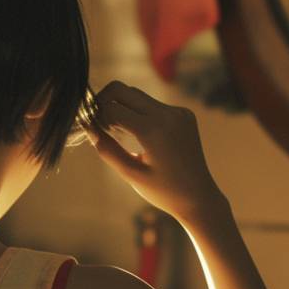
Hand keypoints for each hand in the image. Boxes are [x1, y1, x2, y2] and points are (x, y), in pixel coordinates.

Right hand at [84, 81, 227, 222]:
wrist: (199, 197)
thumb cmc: (164, 192)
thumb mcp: (131, 174)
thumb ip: (108, 150)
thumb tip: (89, 128)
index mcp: (154, 130)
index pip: (112, 108)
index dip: (96, 117)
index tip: (92, 131)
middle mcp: (168, 114)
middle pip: (122, 90)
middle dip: (105, 103)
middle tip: (100, 125)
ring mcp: (178, 112)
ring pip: (137, 95)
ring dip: (121, 107)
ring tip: (117, 133)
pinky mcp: (183, 113)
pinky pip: (152, 104)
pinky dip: (139, 113)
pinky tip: (137, 135)